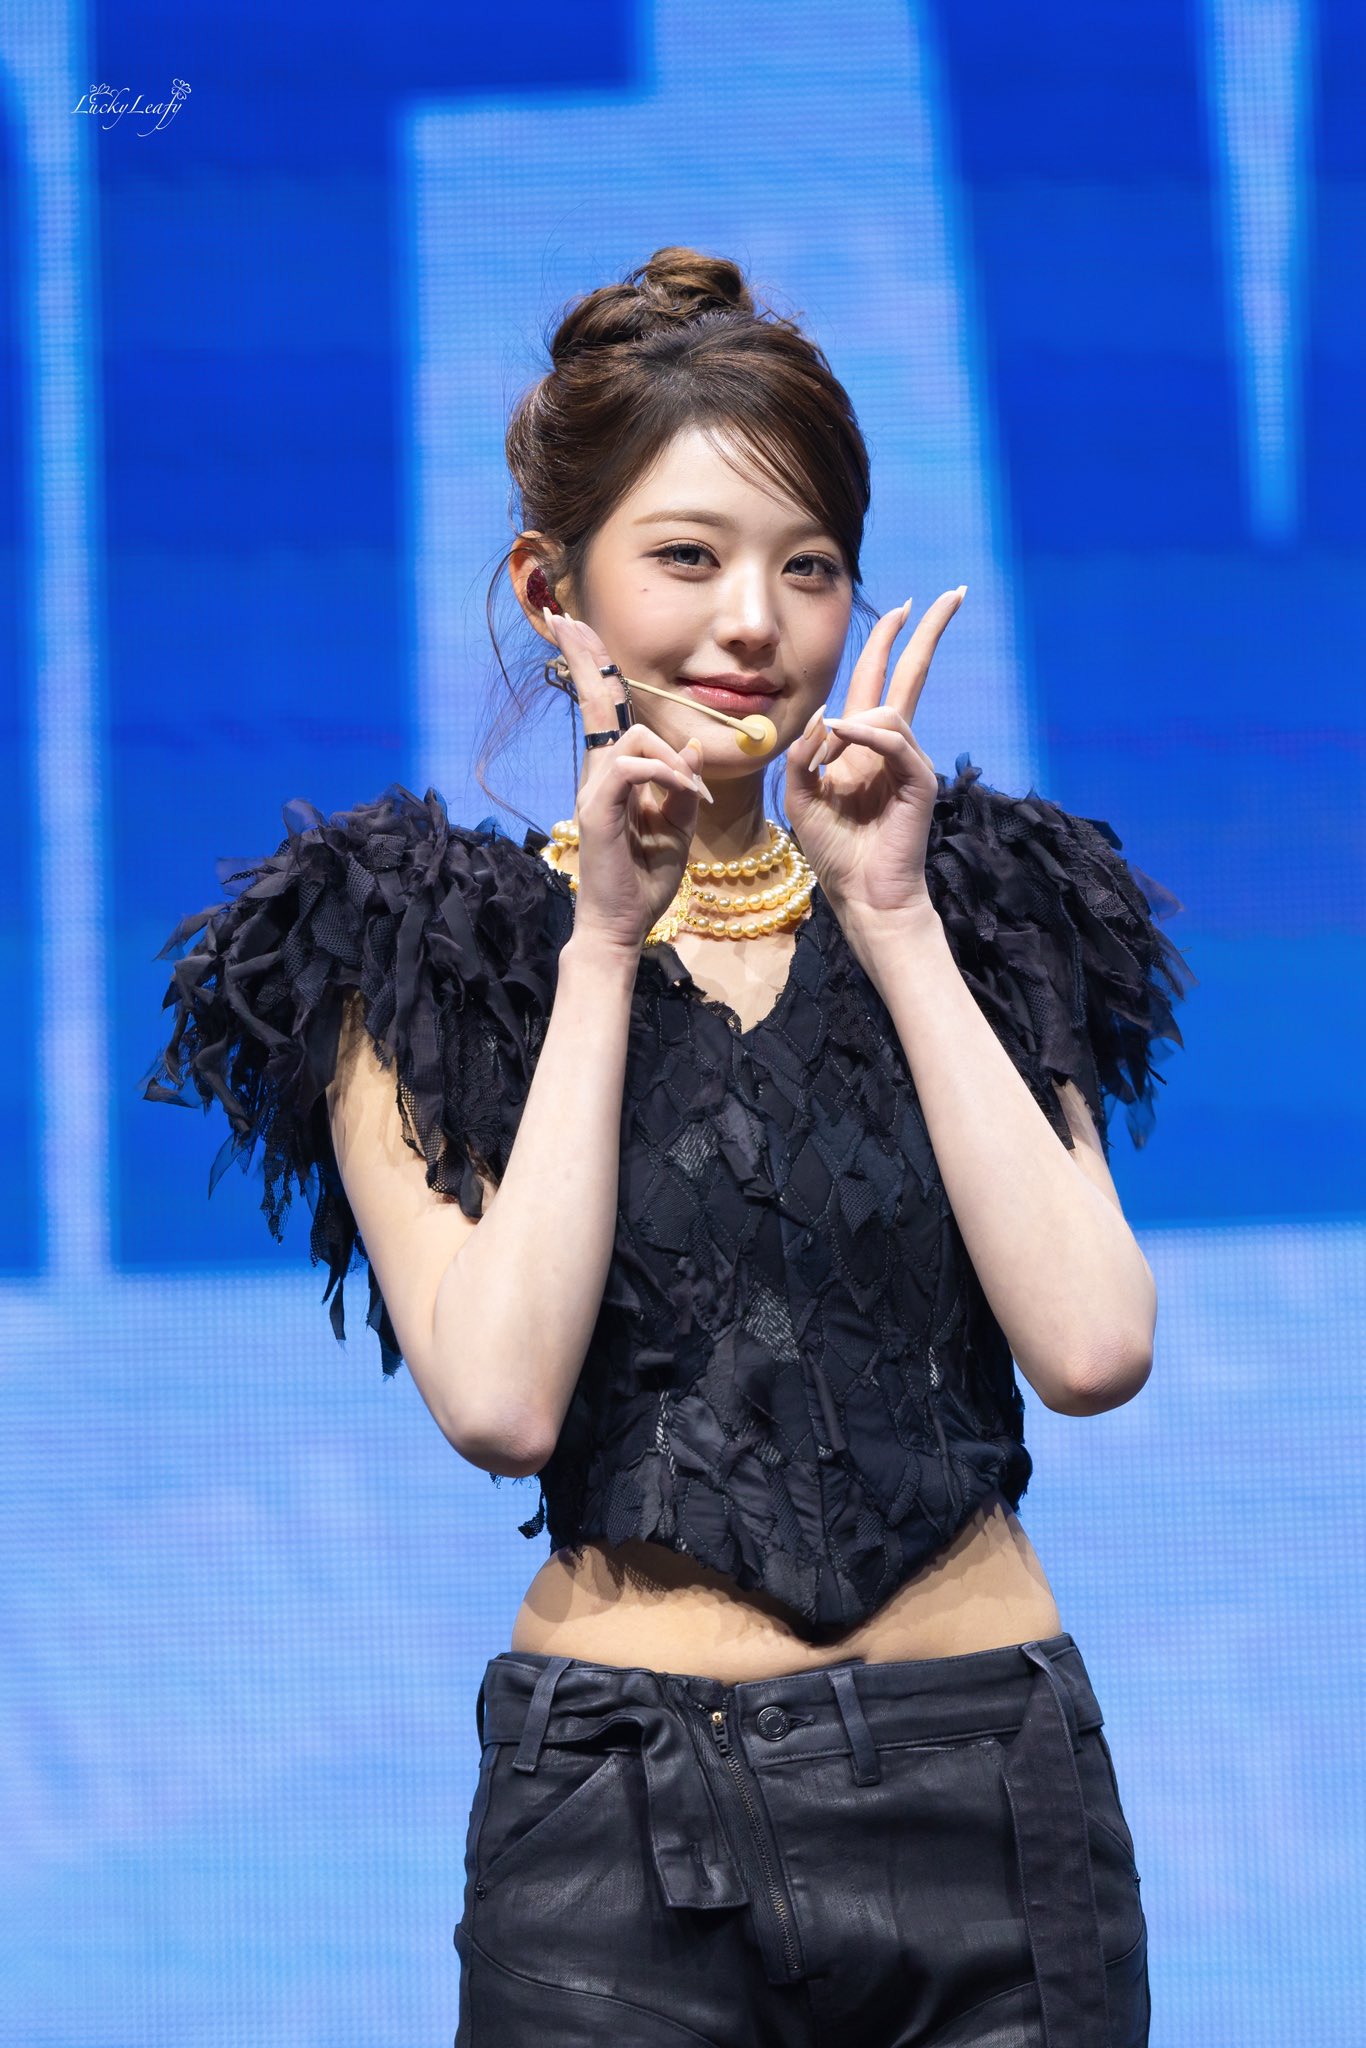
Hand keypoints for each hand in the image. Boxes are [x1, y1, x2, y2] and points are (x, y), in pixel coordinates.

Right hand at [543, 608, 711, 955]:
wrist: (623, 924)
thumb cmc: (645, 879)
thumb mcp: (677, 827)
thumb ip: (682, 787)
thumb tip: (694, 748)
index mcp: (615, 773)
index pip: (604, 710)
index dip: (593, 668)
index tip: (575, 628)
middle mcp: (598, 773)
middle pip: (594, 702)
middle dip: (585, 657)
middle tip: (564, 617)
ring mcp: (594, 789)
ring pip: (635, 736)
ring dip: (674, 760)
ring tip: (692, 797)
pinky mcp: (598, 810)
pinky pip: (635, 768)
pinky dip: (667, 776)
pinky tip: (685, 799)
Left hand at [784, 587, 965, 925]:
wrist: (862, 895)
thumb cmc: (833, 851)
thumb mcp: (800, 794)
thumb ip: (805, 752)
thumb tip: (828, 714)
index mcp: (862, 746)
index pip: (879, 680)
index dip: (890, 643)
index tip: (905, 609)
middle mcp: (890, 747)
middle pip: (912, 675)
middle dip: (927, 632)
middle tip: (949, 594)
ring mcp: (909, 762)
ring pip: (891, 709)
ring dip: (856, 723)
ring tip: (831, 771)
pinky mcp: (919, 781)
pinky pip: (896, 740)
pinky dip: (867, 734)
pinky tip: (843, 735)